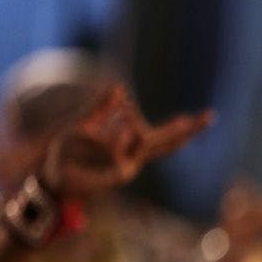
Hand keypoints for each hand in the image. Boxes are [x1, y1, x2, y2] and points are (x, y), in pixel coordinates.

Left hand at [40, 84, 212, 197]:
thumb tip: (119, 86)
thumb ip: (101, 107)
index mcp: (132, 147)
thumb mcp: (83, 124)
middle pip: (167, 143)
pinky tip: (115, 129)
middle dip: (188, 130)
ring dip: (136, 124)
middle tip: (210, 116)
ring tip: (141, 112)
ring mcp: (126, 166)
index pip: (163, 137)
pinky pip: (119, 150)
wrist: (52, 176)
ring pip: (143, 141)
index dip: (176, 125)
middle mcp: (134, 157)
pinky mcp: (114, 174)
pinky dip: (118, 138)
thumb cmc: (67, 152)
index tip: (148, 104)